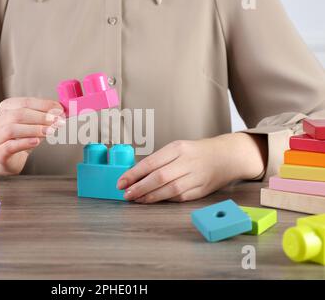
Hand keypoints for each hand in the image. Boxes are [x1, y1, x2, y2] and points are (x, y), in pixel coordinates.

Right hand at [0, 97, 64, 175]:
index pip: (26, 102)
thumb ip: (47, 117)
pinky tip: (37, 142)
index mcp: (8, 107)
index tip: (59, 110)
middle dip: (41, 117)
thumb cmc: (22, 137)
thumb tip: (62, 112)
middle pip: (19, 114)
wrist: (8, 157)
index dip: (44, 105)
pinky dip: (25, 142)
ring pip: (12, 129)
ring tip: (50, 131)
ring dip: (34, 129)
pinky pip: (10, 146)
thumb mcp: (35, 124)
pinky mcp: (0, 152)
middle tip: (57, 121)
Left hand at [117, 133, 266, 202]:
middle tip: (126, 194)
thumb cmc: (196, 152)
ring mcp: (196, 177)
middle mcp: (187, 162)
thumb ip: (158, 161)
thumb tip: (134, 176)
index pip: (151, 162)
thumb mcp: (176, 149)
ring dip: (150, 197)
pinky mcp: (201, 190)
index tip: (121, 182)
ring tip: (136, 199)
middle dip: (139, 188)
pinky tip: (152, 200)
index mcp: (178, 148)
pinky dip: (164, 199)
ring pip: (169, 190)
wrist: (226, 157)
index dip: (134, 174)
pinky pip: (179, 197)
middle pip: (159, 177)